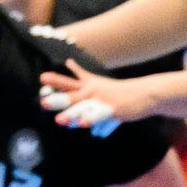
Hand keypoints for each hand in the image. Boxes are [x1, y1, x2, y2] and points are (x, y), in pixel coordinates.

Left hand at [39, 61, 158, 132]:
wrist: (144, 93)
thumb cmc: (119, 89)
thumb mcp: (98, 79)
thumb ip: (81, 73)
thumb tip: (69, 61)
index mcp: (89, 84)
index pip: (69, 82)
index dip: (55, 80)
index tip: (42, 78)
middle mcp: (93, 91)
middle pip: (72, 95)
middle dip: (58, 100)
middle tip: (43, 102)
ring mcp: (102, 101)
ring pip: (84, 109)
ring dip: (71, 115)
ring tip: (59, 121)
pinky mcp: (113, 110)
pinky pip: (100, 116)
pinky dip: (91, 120)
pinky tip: (83, 125)